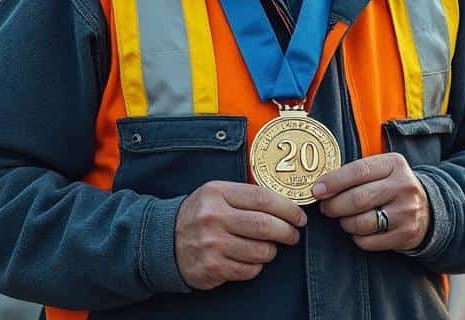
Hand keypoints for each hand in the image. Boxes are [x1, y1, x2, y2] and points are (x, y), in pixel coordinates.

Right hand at [174, 180, 306, 289]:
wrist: (165, 240)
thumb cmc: (200, 215)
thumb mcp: (216, 194)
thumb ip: (245, 196)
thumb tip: (286, 206)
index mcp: (217, 193)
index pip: (263, 198)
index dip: (288, 208)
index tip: (299, 216)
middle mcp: (214, 217)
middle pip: (266, 226)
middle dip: (288, 232)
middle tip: (293, 234)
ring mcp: (212, 244)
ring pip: (262, 251)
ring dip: (272, 251)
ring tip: (268, 247)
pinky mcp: (213, 267)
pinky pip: (251, 270)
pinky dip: (257, 266)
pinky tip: (249, 258)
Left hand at [311, 153, 429, 251]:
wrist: (428, 210)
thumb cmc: (391, 187)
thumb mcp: (382, 170)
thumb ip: (356, 173)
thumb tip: (320, 186)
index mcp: (394, 164)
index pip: (358, 171)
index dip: (333, 181)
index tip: (316, 190)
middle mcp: (404, 186)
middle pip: (358, 199)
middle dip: (334, 205)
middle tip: (325, 208)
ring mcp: (407, 212)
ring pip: (362, 222)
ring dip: (344, 223)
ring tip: (343, 218)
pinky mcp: (405, 235)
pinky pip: (369, 241)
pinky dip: (356, 237)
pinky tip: (358, 230)